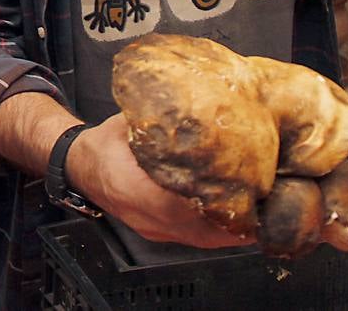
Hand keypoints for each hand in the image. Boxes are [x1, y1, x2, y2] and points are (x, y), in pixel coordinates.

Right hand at [68, 115, 252, 248]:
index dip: (216, 201)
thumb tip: (194, 107)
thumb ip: (161, 123)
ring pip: (202, 239)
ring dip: (232, 228)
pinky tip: (237, 216)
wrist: (79, 164)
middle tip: (268, 201)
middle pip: (201, 230)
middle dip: (236, 219)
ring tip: (261, 209)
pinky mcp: (158, 231)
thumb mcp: (130, 123)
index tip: (246, 191)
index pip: (180, 204)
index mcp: (132, 186)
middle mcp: (144, 215)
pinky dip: (219, 229)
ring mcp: (152, 228)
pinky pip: (195, 238)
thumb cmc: (103, 144)